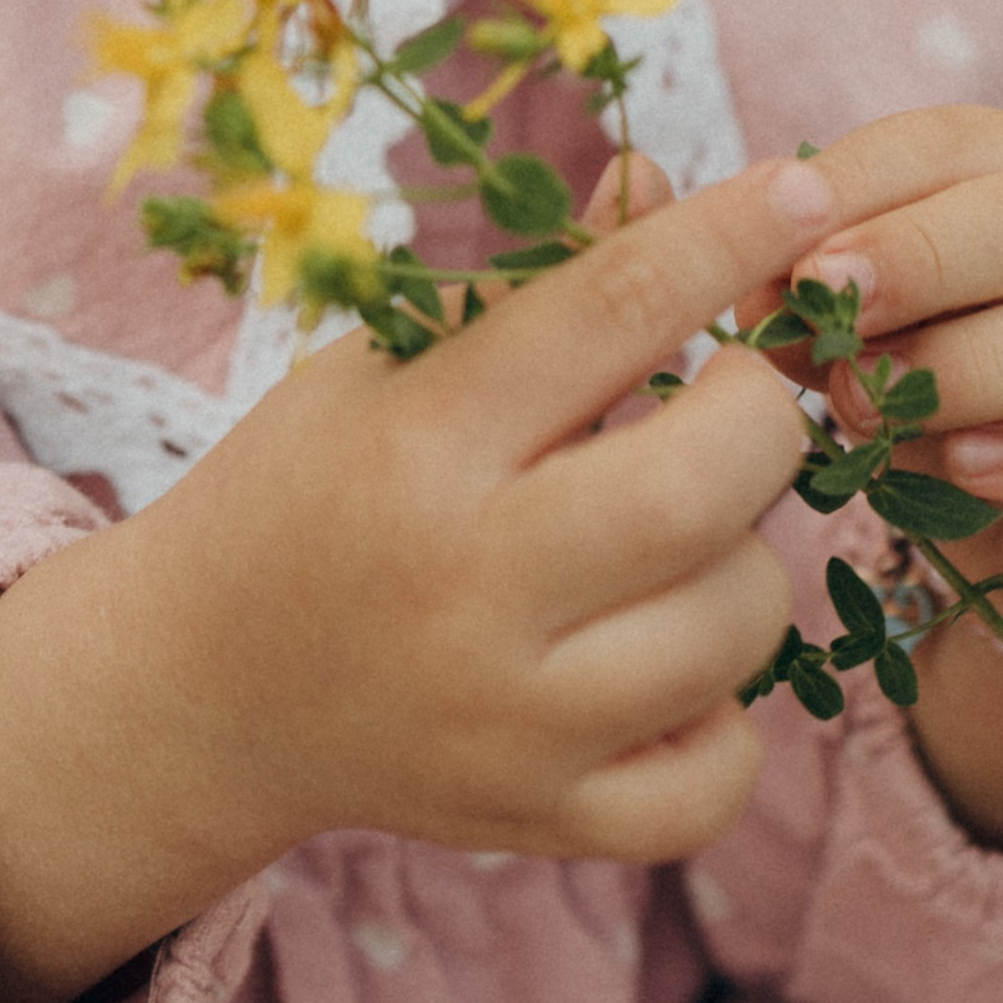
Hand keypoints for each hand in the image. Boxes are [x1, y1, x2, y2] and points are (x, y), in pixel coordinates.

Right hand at [0, 146, 837, 1002]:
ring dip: (747, 559)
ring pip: (739, 627)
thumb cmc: (308, 491)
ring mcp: (511, 724)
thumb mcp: (385, 366)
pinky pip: (723, 774)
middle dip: (762, 416)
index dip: (724, 237)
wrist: (200, 692)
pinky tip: (663, 661)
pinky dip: (725, 711)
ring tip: (678, 537)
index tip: (801, 185)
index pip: (611, 311)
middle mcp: (466, 588)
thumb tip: (659, 181)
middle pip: (702, 488)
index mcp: (418, 442)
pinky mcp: (543, 820)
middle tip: (734, 400)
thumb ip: (532, 286)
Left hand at [740, 107, 1002, 578]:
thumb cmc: (949, 404)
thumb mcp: (877, 335)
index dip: (865, 175)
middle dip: (920, 254)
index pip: (958, 141)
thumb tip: (755, 282)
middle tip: (826, 298)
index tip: (779, 218)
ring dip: (957, 370)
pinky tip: (961, 468)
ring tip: (867, 409)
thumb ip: (826, 300)